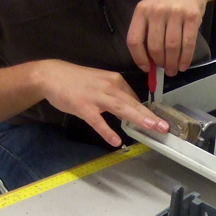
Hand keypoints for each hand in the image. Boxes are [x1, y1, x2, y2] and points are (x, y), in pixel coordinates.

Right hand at [37, 60, 167, 145]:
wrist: (51, 75)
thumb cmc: (76, 80)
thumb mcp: (100, 82)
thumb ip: (114, 93)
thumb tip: (129, 106)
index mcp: (115, 80)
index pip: (135, 98)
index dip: (147, 111)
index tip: (158, 122)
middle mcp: (109, 87)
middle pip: (133, 103)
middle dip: (150, 116)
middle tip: (164, 126)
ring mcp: (96, 97)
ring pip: (121, 108)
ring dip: (137, 118)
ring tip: (151, 128)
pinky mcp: (83, 107)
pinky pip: (98, 121)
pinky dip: (107, 131)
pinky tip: (116, 141)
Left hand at [126, 0, 208, 75]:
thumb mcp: (150, 9)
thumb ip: (146, 31)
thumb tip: (148, 61)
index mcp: (141, 10)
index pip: (134, 40)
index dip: (139, 58)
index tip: (146, 68)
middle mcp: (156, 11)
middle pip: (155, 46)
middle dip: (160, 63)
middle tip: (165, 70)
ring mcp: (175, 13)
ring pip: (171, 47)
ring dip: (173, 63)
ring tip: (174, 70)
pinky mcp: (192, 17)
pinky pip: (188, 43)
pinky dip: (185, 58)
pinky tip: (184, 65)